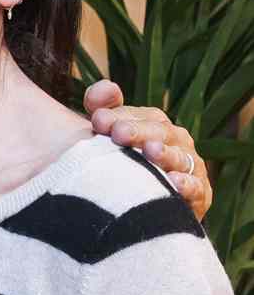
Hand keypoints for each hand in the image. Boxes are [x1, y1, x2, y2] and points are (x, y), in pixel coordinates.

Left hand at [83, 79, 211, 220]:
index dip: (120, 116)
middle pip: (160, 133)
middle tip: (119, 133)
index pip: (140, 116)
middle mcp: (176, 142)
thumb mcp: (106, 134)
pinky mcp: (198, 196)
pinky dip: (187, 186)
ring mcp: (188, 167)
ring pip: (179, 158)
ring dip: (165, 155)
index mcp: (155, 125)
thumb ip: (101, 107)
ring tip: (150, 151)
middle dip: (139, 132)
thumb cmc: (117, 164)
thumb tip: (106, 88)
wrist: (136, 206)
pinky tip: (173, 183)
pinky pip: (196, 189)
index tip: (97, 121)